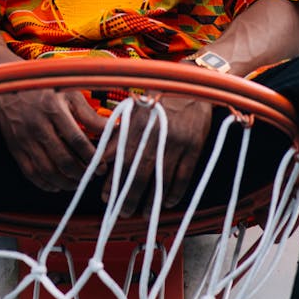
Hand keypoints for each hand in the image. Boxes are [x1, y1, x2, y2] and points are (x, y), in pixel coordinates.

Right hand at [0, 88, 108, 192]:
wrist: (8, 84)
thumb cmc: (44, 88)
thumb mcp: (68, 93)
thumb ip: (88, 114)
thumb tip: (111, 129)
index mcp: (53, 110)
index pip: (77, 140)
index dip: (92, 156)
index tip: (102, 164)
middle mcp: (37, 126)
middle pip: (63, 159)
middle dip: (81, 173)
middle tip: (92, 175)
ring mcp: (24, 138)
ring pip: (47, 170)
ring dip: (66, 181)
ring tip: (78, 182)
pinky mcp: (15, 147)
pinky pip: (30, 172)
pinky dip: (45, 183)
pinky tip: (56, 184)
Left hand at [102, 94, 212, 215]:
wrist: (193, 84)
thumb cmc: (160, 99)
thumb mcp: (136, 111)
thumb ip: (120, 133)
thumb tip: (103, 158)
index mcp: (140, 124)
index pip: (123, 159)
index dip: (113, 181)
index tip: (106, 197)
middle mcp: (157, 134)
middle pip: (140, 174)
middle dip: (129, 197)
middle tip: (122, 213)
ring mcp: (178, 142)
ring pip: (162, 179)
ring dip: (151, 200)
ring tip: (142, 214)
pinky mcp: (195, 147)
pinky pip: (184, 176)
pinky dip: (175, 192)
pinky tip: (166, 203)